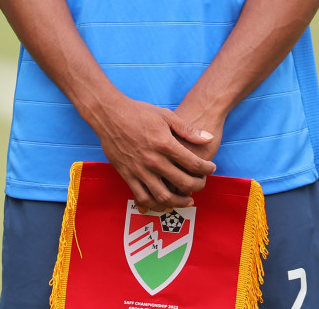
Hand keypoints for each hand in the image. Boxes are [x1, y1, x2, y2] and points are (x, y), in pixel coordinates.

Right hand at [87, 95, 216, 211]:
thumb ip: (188, 129)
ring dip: (179, 202)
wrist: (108, 114)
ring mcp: (139, 169)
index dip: (207, 169)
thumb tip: (209, 138)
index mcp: (165, 144)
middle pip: (183, 183)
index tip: (210, 168)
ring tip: (187, 200)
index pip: (194, 164)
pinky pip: (141, 197)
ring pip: (163, 196)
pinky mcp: (126, 174)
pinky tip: (163, 203)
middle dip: (198, 185)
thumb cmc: (138, 112)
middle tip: (200, 183)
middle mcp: (153, 160)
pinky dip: (154, 205)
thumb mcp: (165, 116)